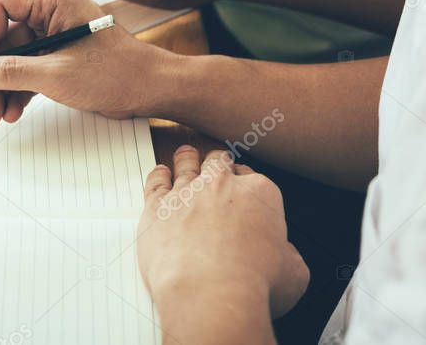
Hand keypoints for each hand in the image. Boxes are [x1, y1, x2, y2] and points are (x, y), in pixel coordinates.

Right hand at [0, 0, 176, 124]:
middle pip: (3, 38)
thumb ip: (12, 72)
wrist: (152, 90)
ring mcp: (55, 35)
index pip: (0, 6)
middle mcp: (51, 12)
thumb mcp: (56, 75)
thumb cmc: (116, 73)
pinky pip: (29, 69)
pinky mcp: (60, 56)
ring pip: (14, 58)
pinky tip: (12, 112)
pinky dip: (19, 90)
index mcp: (52, 0)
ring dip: (1, 88)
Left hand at [138, 146, 308, 322]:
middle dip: (219, 165)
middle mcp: (220, 186)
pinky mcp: (156, 206)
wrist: (210, 293)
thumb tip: (284, 256)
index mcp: (258, 194)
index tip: (244, 191)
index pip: (254, 178)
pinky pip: (155, 181)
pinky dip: (158, 175)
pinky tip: (160, 174)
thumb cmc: (251, 285)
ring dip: (187, 159)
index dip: (248, 185)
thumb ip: (289, 256)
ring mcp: (185, 193)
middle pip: (218, 162)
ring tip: (186, 157)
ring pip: (186, 163)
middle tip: (217, 170)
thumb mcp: (294, 273)